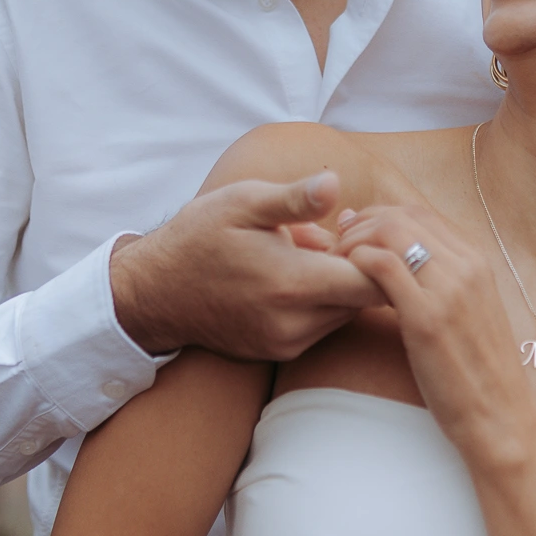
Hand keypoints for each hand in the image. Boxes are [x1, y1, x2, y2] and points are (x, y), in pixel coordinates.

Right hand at [111, 173, 381, 359]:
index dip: (381, 254)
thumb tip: (334, 184)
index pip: (375, 282)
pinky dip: (322, 300)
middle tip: (342, 230)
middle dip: (364, 265)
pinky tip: (296, 273)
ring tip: (311, 250)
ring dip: (342, 283)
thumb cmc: (198, 238)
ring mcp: (288, 343)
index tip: (366, 228)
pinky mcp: (280, 352)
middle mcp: (296, 324)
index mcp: (292, 284)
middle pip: (366, 300)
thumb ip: (295, 199)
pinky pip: (322, 325)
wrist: (154, 291)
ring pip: (346, 313)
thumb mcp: (242, 203)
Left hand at [335, 202, 533, 463]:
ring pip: (390, 232)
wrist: (502, 419)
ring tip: (335, 266)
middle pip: (402, 215)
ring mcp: (450, 289)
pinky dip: (357, 263)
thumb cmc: (478, 374)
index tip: (354, 234)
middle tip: (336, 248)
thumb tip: (400, 260)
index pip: (420, 213)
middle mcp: (468, 266)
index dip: (379, 216)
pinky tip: (345, 283)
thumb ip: (442, 284)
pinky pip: (384, 267)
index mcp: (478, 262)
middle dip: (360, 224)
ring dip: (353, 242)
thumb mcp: (467, 315)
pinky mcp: (429, 318)